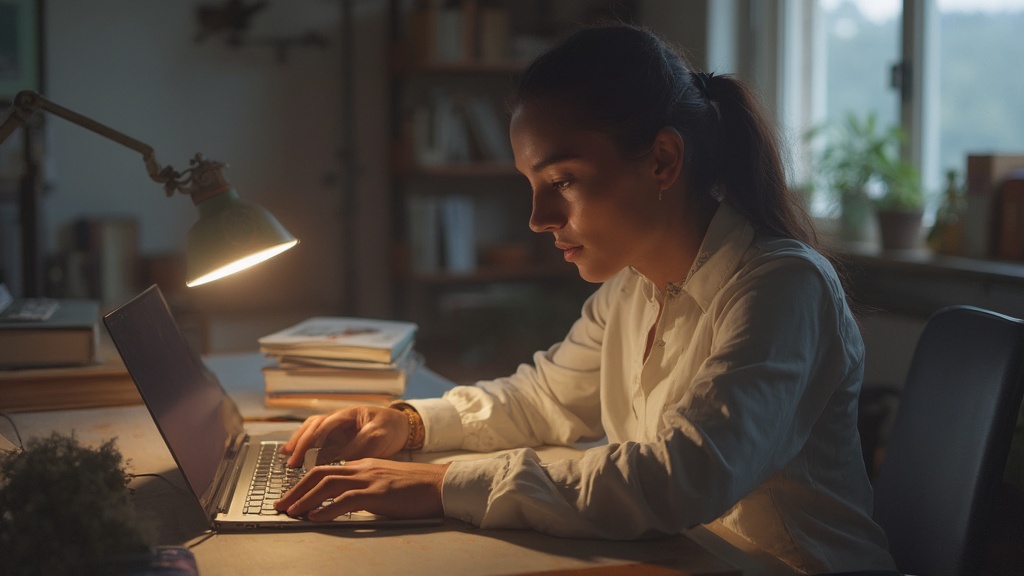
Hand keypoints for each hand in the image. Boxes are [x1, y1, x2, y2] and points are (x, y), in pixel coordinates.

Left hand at [274, 459, 450, 520]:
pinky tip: (315, 518)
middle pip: (319, 474)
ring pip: (328, 485)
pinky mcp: (378, 494)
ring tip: (291, 513)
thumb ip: (365, 488)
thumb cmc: (416, 487)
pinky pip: (346, 500)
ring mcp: (370, 479)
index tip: (290, 497)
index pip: (325, 470)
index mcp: (363, 465)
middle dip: (296, 490)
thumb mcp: (385, 483)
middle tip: (280, 505)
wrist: (440, 485)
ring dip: (305, 500)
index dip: (304, 483)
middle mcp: (362, 468)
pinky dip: (326, 509)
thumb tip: (345, 502)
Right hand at [280, 406, 408, 467]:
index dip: (313, 440)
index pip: (326, 424)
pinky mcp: (337, 436)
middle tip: (291, 460)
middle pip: (313, 425)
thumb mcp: (377, 437)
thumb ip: (357, 448)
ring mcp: (337, 426)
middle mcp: (339, 418)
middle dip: (301, 442)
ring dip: (299, 441)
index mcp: (349, 413)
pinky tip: (295, 454)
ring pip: (311, 430)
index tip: (305, 455)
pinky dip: (305, 445)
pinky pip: (317, 439)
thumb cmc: (391, 429)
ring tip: (286, 455)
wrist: (402, 427)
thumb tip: (337, 462)